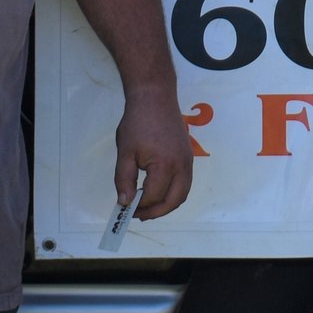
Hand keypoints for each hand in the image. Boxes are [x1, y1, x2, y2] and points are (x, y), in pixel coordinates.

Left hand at [112, 88, 194, 220]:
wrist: (155, 97)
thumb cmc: (138, 123)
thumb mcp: (125, 152)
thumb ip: (124, 180)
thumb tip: (124, 203)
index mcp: (165, 165)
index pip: (153, 196)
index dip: (138, 206)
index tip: (124, 208)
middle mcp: (181, 166)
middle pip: (173, 201)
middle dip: (155, 212)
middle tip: (138, 214)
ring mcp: (188, 161)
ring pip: (182, 194)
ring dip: (166, 205)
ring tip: (147, 207)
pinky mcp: (189, 157)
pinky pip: (185, 183)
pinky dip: (173, 193)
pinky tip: (158, 192)